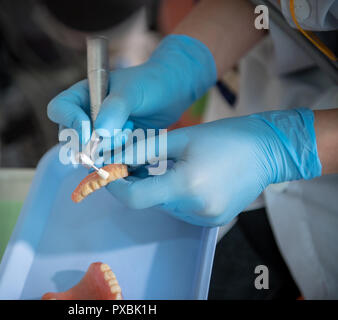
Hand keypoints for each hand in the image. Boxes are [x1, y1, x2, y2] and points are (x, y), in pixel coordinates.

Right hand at [47, 35, 216, 143]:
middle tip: (116, 140)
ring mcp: (99, 135)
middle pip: (70, 138)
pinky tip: (136, 150)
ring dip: (108, 153)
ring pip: (90, 154)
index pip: (60, 109)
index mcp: (83, 95)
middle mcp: (86, 116)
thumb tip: (98, 132)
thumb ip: (115, 108)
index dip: (71, 122)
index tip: (90, 131)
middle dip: (90, 145)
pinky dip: (120, 160)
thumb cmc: (150, 82)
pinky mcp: (114, 149)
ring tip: (131, 137)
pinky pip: (108, 161)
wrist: (172, 92)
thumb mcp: (132, 91)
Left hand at [106, 109, 321, 226]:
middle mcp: (195, 209)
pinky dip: (173, 193)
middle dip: (135, 182)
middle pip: (148, 200)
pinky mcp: (212, 221)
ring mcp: (206, 218)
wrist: (268, 150)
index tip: (105, 171)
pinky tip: (185, 175)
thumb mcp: (180, 138)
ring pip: (163, 205)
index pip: (134, 198)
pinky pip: (180, 208)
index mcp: (186, 185)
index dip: (114, 186)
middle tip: (133, 161)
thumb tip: (113, 158)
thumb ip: (142, 151)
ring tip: (166, 164)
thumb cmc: (225, 137)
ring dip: (155, 187)